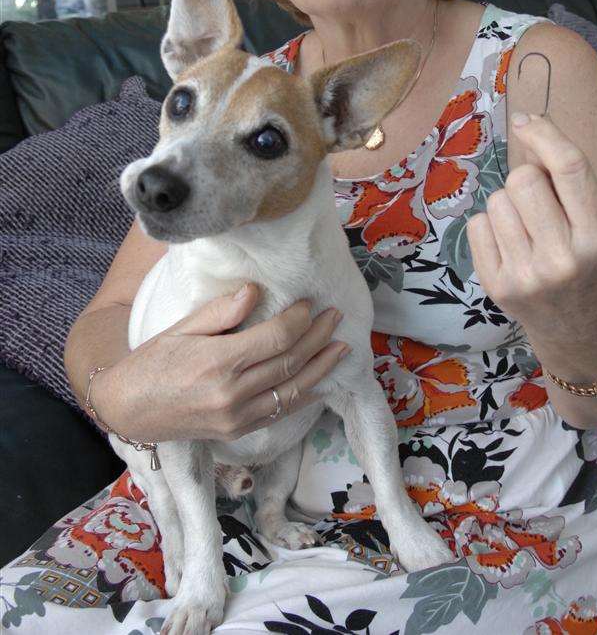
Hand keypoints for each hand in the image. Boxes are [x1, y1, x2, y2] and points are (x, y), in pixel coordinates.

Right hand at [93, 285, 347, 442]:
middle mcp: (233, 394)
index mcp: (218, 362)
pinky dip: (305, 396)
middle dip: (318, 338)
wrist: (128, 410)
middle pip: (290, 362)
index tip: (309, 304)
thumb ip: (220, 310)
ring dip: (321, 368)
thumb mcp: (181, 328)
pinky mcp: (238, 431)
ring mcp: (237, 417)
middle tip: (336, 316)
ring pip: (293, 391)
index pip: (275, 338)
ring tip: (341, 348)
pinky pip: (280, 413)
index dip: (299, 320)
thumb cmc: (152, 362)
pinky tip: (321, 383)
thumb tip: (255, 291)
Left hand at [466, 112, 596, 341]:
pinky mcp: (497, 286)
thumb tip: (526, 123)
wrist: (578, 329)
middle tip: (537, 205)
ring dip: (507, 206)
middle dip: (526, 180)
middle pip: (523, 179)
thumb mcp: (592, 222)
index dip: (544, 134)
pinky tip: (509, 248)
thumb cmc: (583, 261)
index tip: (526, 120)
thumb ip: (565, 179)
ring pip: (496, 200)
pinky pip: (477, 225)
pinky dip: (489, 228)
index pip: (569, 167)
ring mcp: (527, 275)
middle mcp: (564, 258)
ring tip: (525, 231)